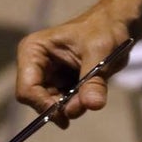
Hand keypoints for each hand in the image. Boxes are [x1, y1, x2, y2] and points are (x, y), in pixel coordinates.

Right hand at [15, 11, 131, 128]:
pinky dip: (77, 105)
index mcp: (33, 51)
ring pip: (51, 107)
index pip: (26, 89)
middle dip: (62, 107)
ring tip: (91, 94)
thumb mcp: (100, 53)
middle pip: (37, 102)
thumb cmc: (103, 29)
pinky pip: (63, 107)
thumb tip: (92, 104)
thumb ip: (93, 81)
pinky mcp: (58, 86)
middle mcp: (35, 66)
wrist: (115, 26)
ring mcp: (46, 78)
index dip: (44, 105)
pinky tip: (89, 93)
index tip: (66, 115)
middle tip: (86, 104)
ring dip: (72, 107)